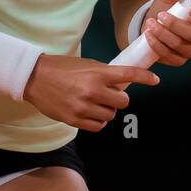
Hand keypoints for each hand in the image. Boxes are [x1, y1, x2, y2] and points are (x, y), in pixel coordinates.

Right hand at [23, 54, 159, 131]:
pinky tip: (91, 113)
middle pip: (123, 102)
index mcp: (97, 73)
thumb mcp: (85, 64)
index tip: (155, 80)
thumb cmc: (61, 68)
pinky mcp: (74, 119)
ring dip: (107, 110)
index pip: (128, 75)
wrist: (35, 78)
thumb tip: (122, 84)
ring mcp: (83, 107)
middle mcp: (92, 90)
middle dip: (118, 99)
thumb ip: (104, 74)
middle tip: (109, 94)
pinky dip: (98, 121)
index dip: (144, 77)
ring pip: (110, 116)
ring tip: (95, 103)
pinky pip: (98, 126)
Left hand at [139, 0, 190, 66]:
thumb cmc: (167, 6)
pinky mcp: (178, 59)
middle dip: (176, 26)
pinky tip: (149, 35)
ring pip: (181, 47)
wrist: (154, 20)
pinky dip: (158, 46)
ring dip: (164, 35)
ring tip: (151, 24)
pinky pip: (171, 57)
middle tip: (161, 16)